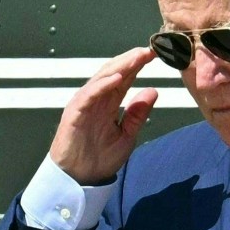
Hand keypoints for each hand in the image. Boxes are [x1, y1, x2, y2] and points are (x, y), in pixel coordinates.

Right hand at [50, 47, 158, 184]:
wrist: (80, 180)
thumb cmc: (99, 159)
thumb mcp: (127, 135)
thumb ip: (138, 114)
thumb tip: (153, 91)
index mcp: (109, 103)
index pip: (125, 78)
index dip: (138, 65)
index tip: (155, 54)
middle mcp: (96, 100)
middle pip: (115, 73)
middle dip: (131, 60)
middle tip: (149, 50)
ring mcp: (84, 104)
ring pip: (102, 79)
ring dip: (120, 66)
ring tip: (137, 57)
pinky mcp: (74, 113)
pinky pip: (89, 95)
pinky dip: (103, 85)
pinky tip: (117, 77)